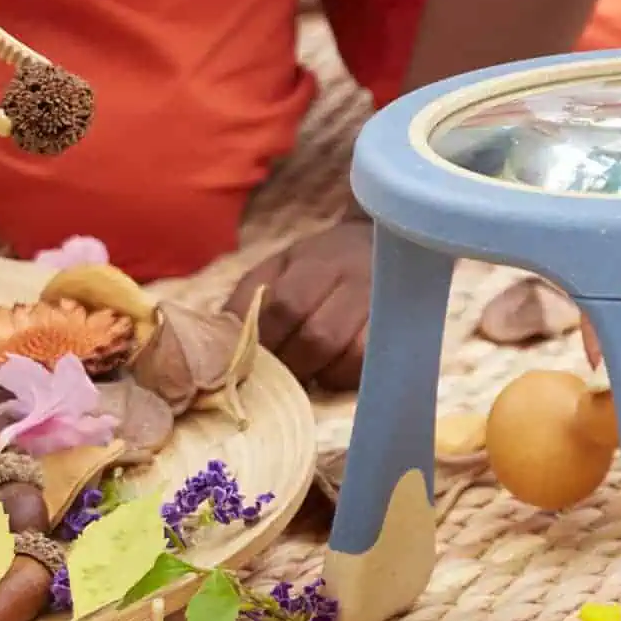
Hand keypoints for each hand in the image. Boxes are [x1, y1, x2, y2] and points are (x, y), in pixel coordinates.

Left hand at [224, 220, 370, 392]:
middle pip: (317, 336)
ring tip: (300, 375)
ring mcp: (382, 306)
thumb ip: (250, 297)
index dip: (263, 340)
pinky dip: (343, 376)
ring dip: (316, 373)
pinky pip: (370, 364)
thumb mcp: (279, 265)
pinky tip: (329, 372)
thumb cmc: (319, 262)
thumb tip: (220, 338)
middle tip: (271, 378)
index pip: (285, 305)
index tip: (247, 360)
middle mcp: (355, 281)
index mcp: (318, 261)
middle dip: (288, 364)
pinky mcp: (400, 329)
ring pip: (346, 354)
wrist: (379, 242)